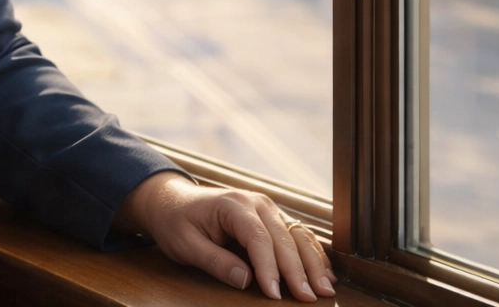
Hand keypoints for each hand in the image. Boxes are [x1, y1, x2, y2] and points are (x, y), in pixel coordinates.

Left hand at [114, 172, 335, 300]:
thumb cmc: (175, 221)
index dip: (269, 269)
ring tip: (326, 291)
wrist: (172, 200)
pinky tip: (325, 274)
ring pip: (298, 236)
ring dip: (314, 264)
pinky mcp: (273, 217)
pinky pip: (298, 235)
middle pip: (284, 238)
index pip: (258, 239)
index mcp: (233, 205)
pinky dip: (313, 254)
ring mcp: (268, 208)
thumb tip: (245, 280)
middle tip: (310, 299)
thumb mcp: (184, 244)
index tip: (275, 295)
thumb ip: (214, 260)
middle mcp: (256, 202)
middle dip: (299, 271)